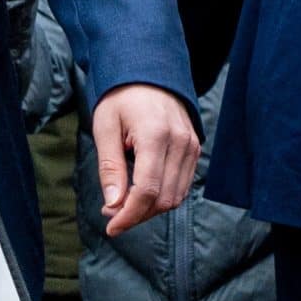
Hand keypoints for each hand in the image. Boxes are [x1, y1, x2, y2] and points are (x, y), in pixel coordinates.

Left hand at [91, 82, 199, 235]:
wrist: (149, 72)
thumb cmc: (121, 97)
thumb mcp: (105, 127)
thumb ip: (110, 167)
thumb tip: (113, 204)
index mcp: (156, 135)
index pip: (147, 190)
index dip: (129, 215)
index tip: (111, 227)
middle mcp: (181, 143)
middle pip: (164, 198)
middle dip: (137, 214)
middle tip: (111, 213)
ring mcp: (192, 146)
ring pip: (176, 196)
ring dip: (150, 209)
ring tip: (123, 204)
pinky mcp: (195, 149)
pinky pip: (182, 185)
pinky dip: (162, 196)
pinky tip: (140, 193)